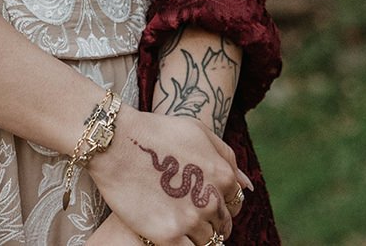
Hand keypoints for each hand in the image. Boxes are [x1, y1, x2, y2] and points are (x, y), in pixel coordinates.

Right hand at [86, 106, 248, 245]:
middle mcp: (212, 200)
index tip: (204, 204)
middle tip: (188, 216)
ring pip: (207, 243)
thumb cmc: (158, 131)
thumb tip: (248, 186)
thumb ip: (227, 158)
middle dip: (210, 223)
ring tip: (177, 225)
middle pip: (222, 226)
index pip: (235, 204)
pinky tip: (170, 236)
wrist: (118, 142)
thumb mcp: (199, 133)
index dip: (221, 205)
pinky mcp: (169, 236)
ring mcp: (191, 220)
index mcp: (224, 176)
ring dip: (196, 237)